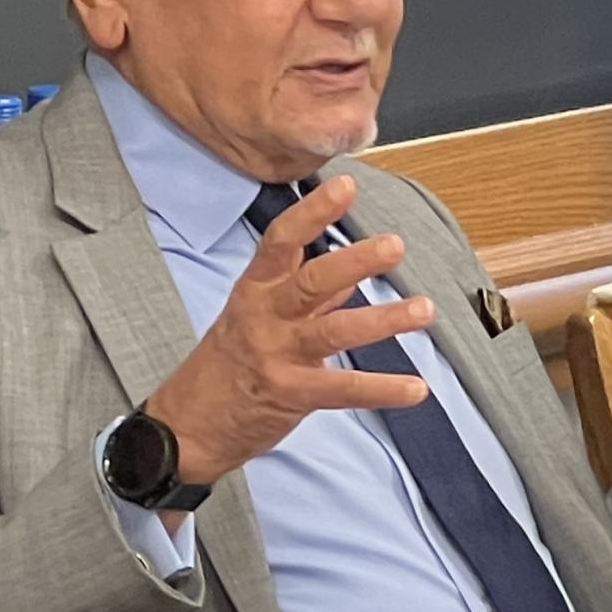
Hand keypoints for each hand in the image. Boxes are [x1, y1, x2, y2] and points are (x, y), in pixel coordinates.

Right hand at [145, 176, 432, 486]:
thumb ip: (304, 295)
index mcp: (254, 290)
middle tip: (394, 245)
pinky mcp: (290, 394)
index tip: (345, 185)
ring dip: (383, 320)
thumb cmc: (223, 367)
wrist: (188, 426)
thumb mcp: (255, 318)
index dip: (313, 212)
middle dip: (355, 261)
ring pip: (334, 331)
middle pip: (311, 282)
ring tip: (423, 310)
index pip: (281, 241)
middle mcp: (264, 318)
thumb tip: (346, 273)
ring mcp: (277, 356)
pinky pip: (342, 389)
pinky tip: (416, 388)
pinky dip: (382, 389)